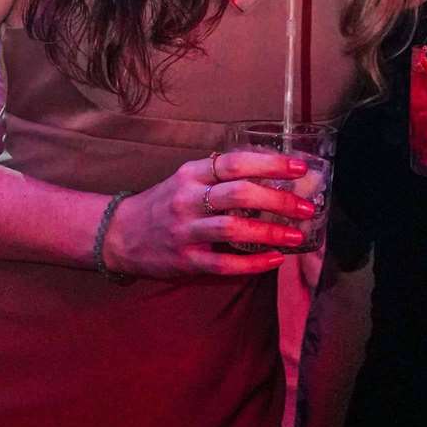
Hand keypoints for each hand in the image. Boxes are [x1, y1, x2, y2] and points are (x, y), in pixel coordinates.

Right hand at [103, 149, 316, 278]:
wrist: (120, 234)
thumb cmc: (164, 204)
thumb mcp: (186, 180)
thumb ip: (221, 176)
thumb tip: (272, 174)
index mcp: (191, 174)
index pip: (235, 163)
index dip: (270, 164)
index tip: (299, 169)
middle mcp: (188, 199)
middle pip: (240, 194)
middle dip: (278, 200)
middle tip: (307, 207)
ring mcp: (186, 231)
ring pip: (234, 229)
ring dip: (270, 232)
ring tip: (297, 235)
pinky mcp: (186, 261)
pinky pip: (224, 264)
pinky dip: (253, 263)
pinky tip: (275, 259)